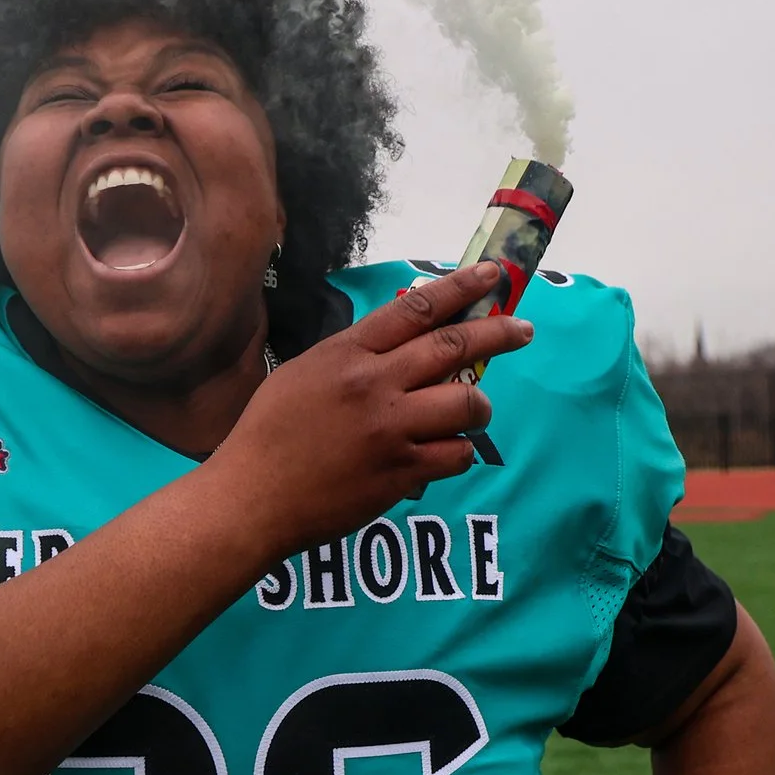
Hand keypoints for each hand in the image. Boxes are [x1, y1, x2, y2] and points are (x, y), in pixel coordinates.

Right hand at [207, 261, 535, 558]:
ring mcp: (390, 430)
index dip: (460, 288)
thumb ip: (351, 358)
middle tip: (522, 330)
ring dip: (479, 406)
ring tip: (475, 411)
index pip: (416, 309)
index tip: (491, 275)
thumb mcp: (301, 375)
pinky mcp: (400, 472)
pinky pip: (456, 455)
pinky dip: (458, 452)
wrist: (252, 498)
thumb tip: (399, 348)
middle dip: (498, 334)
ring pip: (466, 404)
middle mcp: (374, 385)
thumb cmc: (267, 435)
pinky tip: (444, 453)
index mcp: (347, 354)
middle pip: (454, 348)